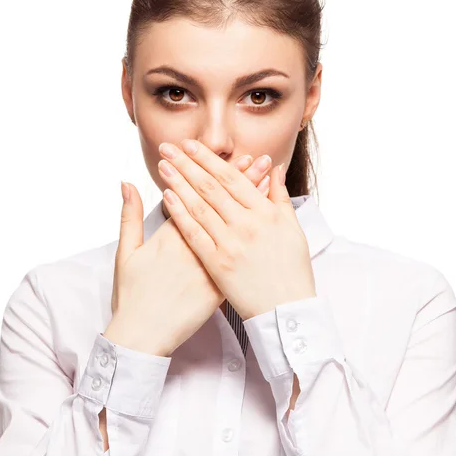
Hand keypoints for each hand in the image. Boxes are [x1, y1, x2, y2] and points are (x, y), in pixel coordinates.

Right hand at [103, 153, 274, 356]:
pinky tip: (264, 220)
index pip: (194, 197)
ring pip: (234, 228)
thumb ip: (128, 216)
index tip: (222, 156)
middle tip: (251, 158)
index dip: (209, 175)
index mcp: (171, 237)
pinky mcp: (220, 285)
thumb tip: (126, 183)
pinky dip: (252, 235)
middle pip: (219, 207)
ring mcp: (210, 267)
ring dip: (249, 201)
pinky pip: (241, 256)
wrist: (143, 337)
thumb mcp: (125, 253)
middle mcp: (194, 248)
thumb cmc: (132, 296)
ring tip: (262, 179)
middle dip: (236, 180)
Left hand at [157, 139, 315, 320]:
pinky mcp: (217, 264)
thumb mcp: (293, 228)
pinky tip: (167, 198)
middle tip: (169, 147)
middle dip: (187, 164)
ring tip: (163, 166)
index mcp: (265, 213)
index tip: (191, 145)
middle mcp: (247, 224)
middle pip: (210, 187)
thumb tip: (275, 168)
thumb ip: (280, 196)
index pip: (231, 178)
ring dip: (178, 183)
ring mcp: (230, 244)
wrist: (287, 310)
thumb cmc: (293, 269)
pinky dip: (180, 214)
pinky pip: (194, 234)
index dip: (208, 159)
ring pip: (199, 206)